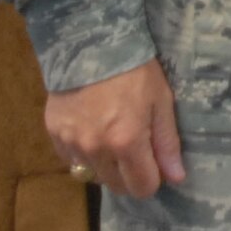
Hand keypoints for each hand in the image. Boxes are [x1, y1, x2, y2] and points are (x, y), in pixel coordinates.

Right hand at [45, 58, 184, 199]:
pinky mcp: (54, 134)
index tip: (156, 163)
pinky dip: (84, 153)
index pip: (141, 187)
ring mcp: (71, 144)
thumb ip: (167, 142)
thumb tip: (176, 177)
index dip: (153, 179)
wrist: (92, 44)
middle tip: (137, 149)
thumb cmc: (135, 70)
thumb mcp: (161, 101)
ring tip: (114, 136)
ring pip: (92, 174)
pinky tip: (93, 131)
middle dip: (130, 175)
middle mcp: (96, 149)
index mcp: (126, 142)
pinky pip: (71, 160)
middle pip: (116, 185)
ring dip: (106, 165)